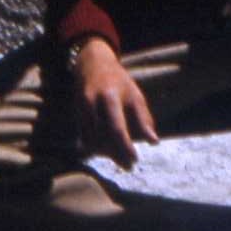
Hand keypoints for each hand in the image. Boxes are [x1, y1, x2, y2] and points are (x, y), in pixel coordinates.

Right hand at [71, 37, 158, 169]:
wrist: (92, 64)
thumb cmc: (118, 82)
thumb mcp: (135, 95)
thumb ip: (144, 119)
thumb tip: (154, 142)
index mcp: (110, 98)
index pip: (117, 128)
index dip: (125, 147)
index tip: (135, 159)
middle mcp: (92, 105)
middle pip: (103, 138)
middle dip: (116, 155)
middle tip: (129, 166)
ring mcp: (81, 111)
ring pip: (92, 140)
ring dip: (106, 154)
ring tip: (120, 160)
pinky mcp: (76, 115)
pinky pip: (85, 138)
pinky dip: (97, 148)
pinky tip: (107, 152)